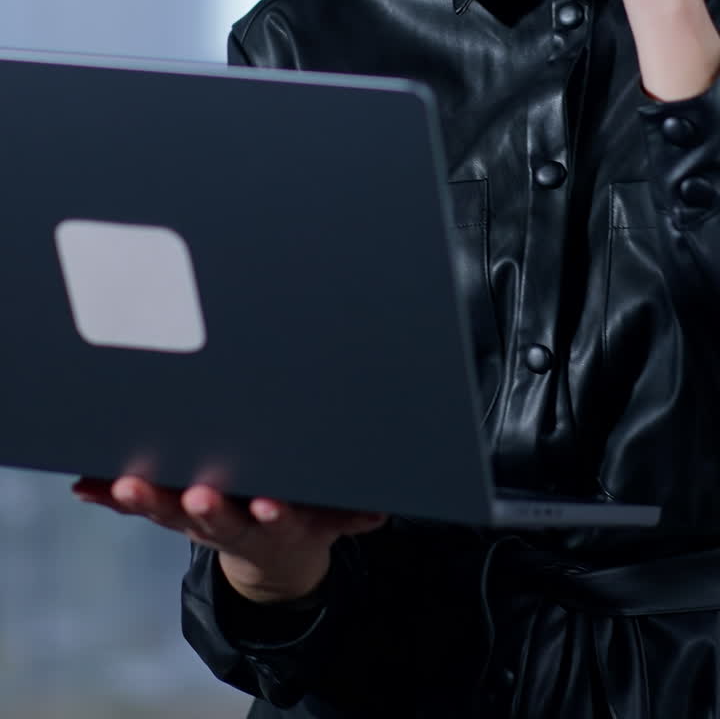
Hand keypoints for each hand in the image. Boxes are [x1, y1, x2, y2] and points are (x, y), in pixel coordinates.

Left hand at [72, 475, 386, 601]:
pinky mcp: (170, 512)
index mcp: (272, 522)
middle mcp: (231, 523)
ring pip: (169, 511)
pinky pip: (137, 509)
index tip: (271, 506)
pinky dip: (109, 498)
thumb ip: (350, 513)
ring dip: (147, 500)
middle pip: (215, 518)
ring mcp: (196, 520)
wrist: (269, 557)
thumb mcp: (328, 518)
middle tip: (197, 495)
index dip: (273, 514)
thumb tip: (379, 512)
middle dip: (206, 506)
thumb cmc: (299, 516)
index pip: (275, 520)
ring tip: (126, 487)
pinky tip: (85, 485)